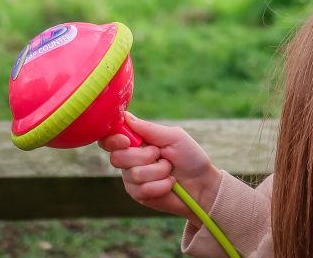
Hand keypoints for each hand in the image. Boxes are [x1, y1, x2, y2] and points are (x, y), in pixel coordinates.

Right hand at [99, 113, 222, 223]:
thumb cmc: (190, 157)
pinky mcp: (139, 195)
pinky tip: (169, 183)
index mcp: (137, 142)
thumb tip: (126, 116)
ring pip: (133, 174)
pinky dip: (161, 185)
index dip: (113, 139)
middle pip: (117, 157)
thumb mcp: (174, 137)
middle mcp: (130, 160)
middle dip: (144, 156)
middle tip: (160, 155)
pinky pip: (142, 189)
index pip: (110, 139)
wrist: (202, 184)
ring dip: (158, 171)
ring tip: (169, 170)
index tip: (127, 141)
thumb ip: (149, 129)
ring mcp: (132, 179)